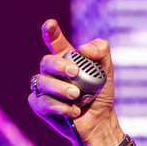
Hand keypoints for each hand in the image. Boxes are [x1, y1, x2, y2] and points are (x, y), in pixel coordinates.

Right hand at [27, 19, 118, 143]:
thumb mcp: (106, 71)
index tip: (50, 24)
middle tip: (75, 73)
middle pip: (46, 61)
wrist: (100, 121)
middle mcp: (53, 72)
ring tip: (76, 95)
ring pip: (41, 81)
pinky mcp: (40, 105)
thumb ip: (101, 52)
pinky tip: (73, 110)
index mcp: (67, 59)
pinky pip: (41, 101)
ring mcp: (44, 88)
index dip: (50, 32)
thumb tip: (84, 48)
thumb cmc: (100, 94)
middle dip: (59, 65)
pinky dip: (58, 106)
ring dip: (60, 88)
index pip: (55, 42)